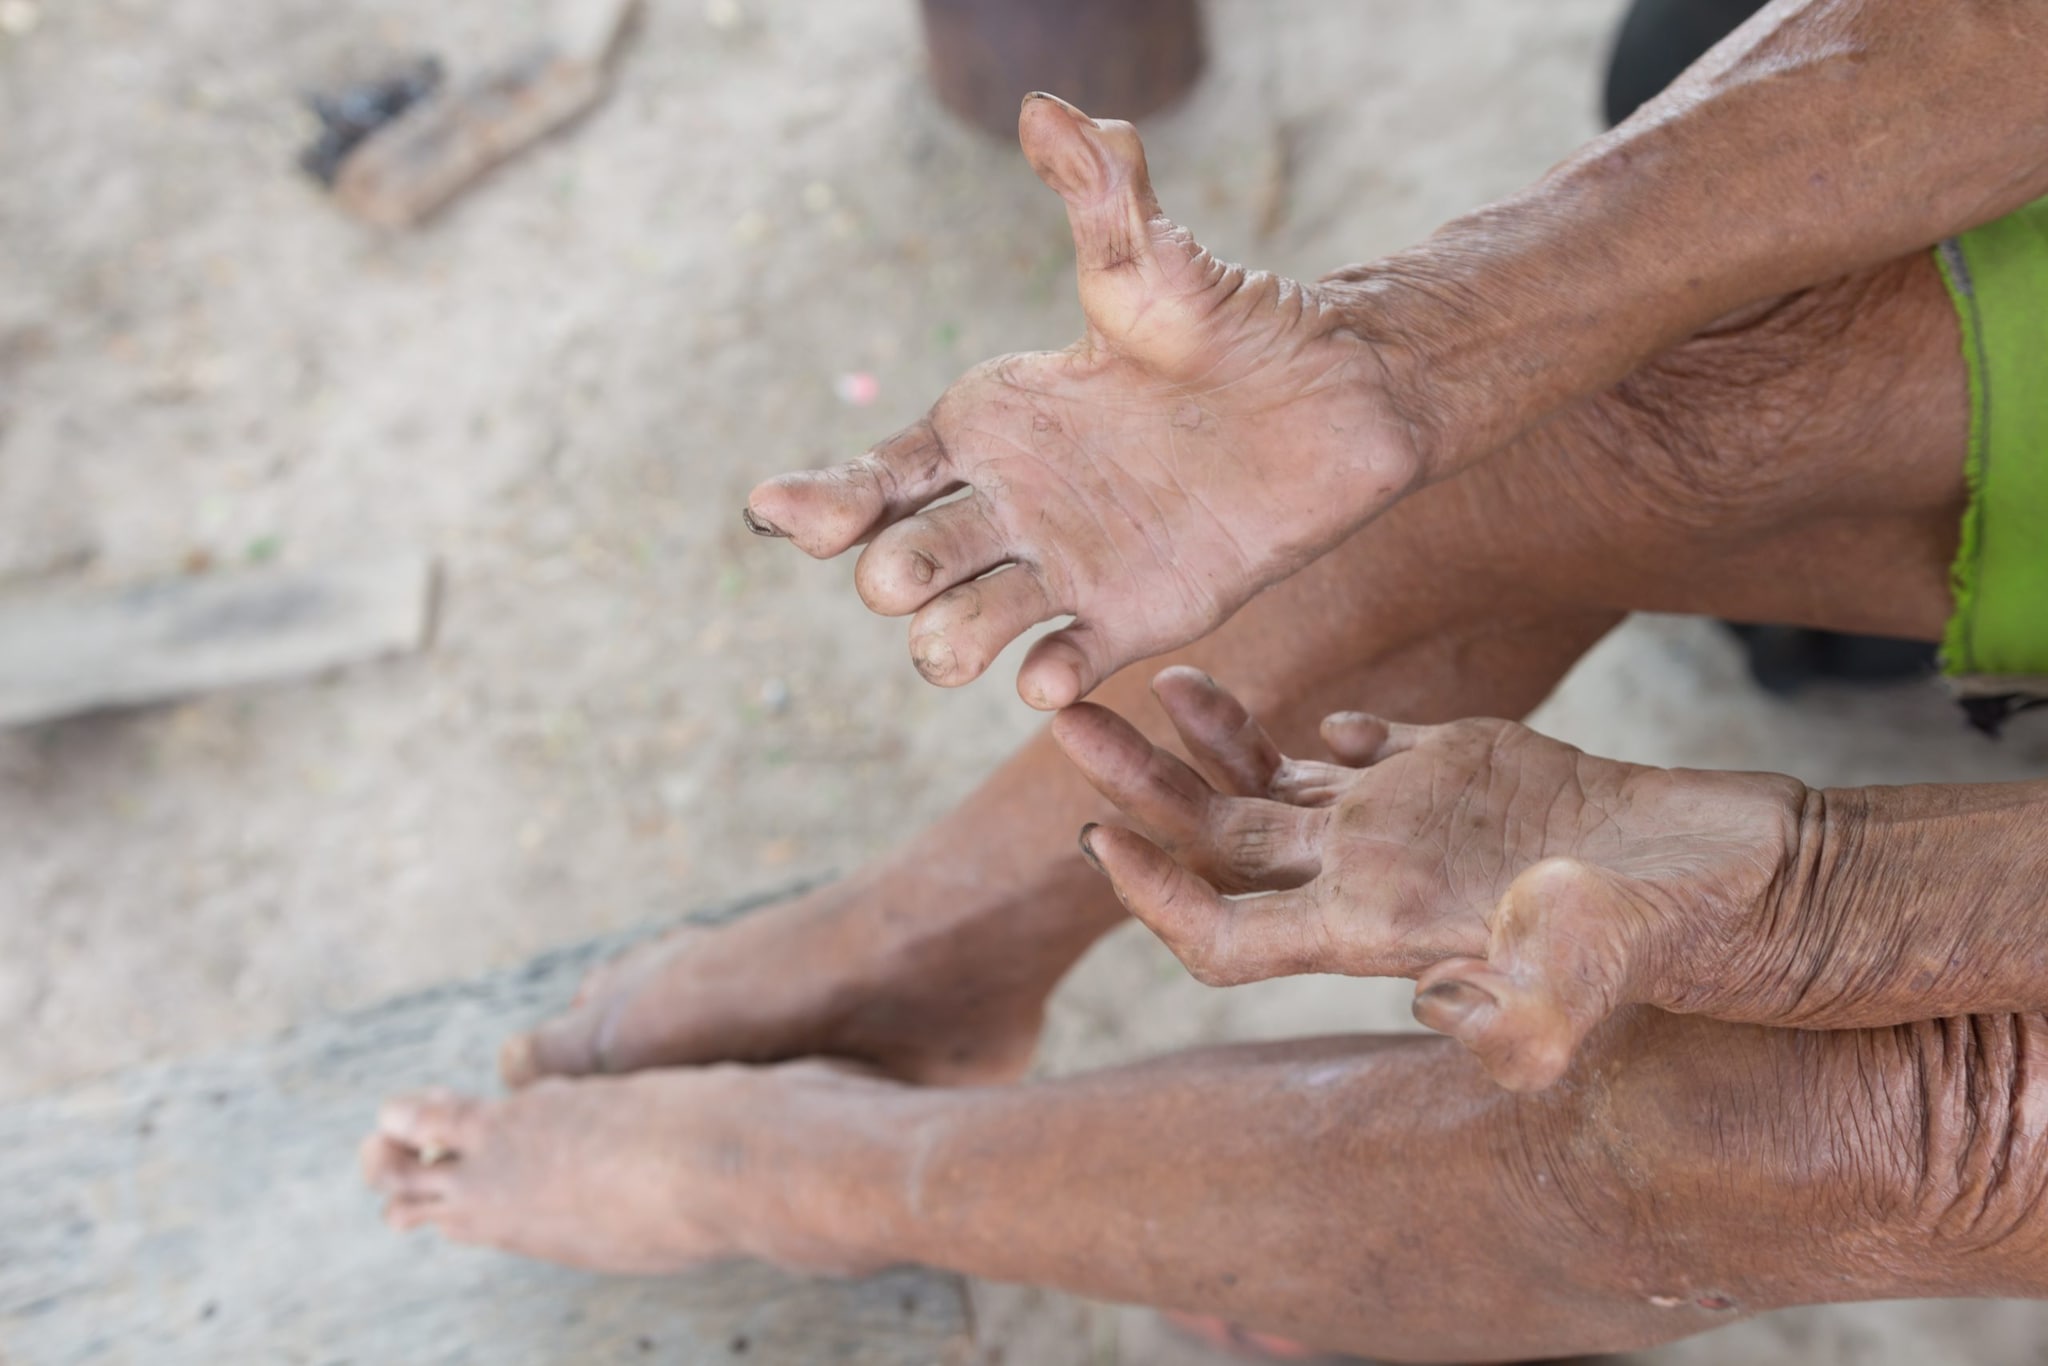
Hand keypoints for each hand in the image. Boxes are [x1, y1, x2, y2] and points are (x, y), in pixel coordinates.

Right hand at [744, 95, 1428, 709]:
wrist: (1333, 399)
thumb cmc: (1232, 321)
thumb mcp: (1151, 255)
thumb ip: (1096, 188)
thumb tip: (1045, 107)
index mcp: (989, 427)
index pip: (877, 479)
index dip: (822, 505)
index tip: (793, 517)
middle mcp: (1010, 504)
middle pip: (903, 565)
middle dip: (892, 576)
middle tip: (913, 570)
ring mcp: (1062, 567)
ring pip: (959, 632)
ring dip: (948, 643)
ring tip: (965, 642)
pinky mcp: (1127, 618)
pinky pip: (1060, 666)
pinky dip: (1045, 679)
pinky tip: (1051, 674)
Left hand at [1052, 668, 1806, 1089]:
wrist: (1737, 873)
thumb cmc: (1668, 923)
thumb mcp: (1598, 969)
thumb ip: (1522, 1013)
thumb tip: (1438, 1014)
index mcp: (1373, 927)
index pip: (1227, 938)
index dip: (1155, 901)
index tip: (1096, 843)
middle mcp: (1371, 878)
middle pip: (1219, 844)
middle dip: (1137, 789)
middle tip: (1066, 720)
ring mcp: (1409, 824)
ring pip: (1272, 791)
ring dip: (1205, 745)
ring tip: (1156, 683)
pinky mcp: (1456, 771)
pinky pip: (1353, 752)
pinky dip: (1308, 724)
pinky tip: (1275, 694)